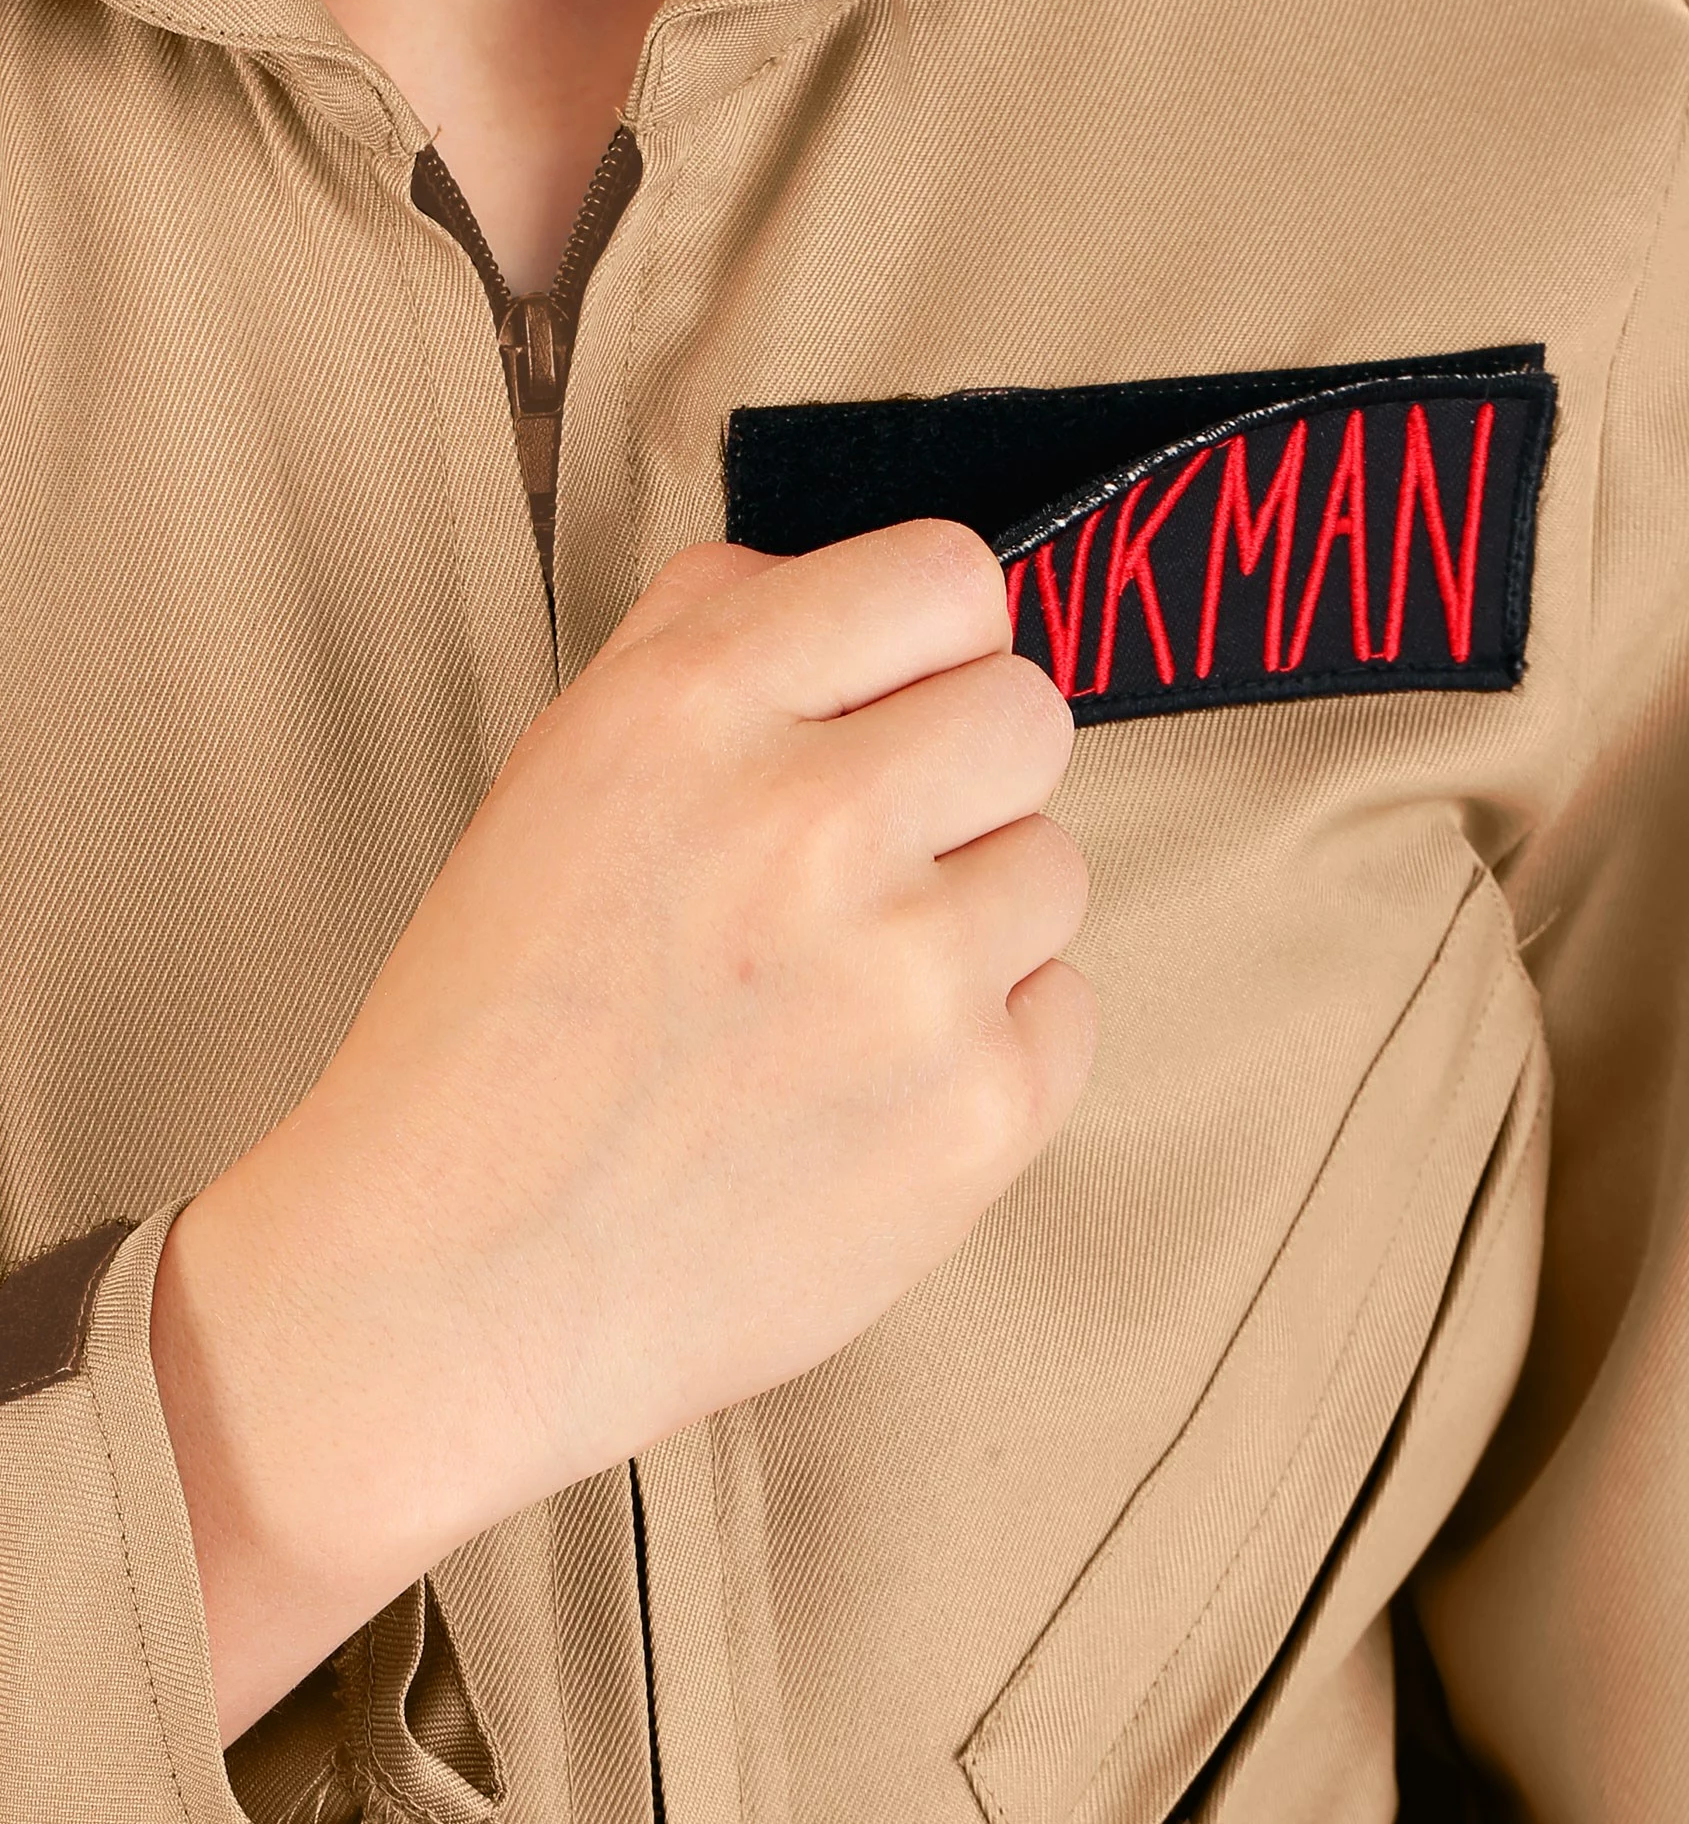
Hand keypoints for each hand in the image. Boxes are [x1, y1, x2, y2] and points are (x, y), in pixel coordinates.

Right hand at [151, 521, 1094, 1738]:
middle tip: (877, 857)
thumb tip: (825, 586)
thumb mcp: (557, 773)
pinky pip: (1064, 1013)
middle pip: (1031, 713)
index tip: (905, 699)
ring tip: (840, 996)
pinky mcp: (974, 1116)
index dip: (930, 643)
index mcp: (697, 709)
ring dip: (973, 918)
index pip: (945, 576)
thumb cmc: (495, 1029)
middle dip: (966, 775)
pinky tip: (866, 1086)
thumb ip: (700, 637)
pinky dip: (987, 1047)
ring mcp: (908, 975)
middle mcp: (815, 820)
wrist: (450, 1286)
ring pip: (1053, 866)